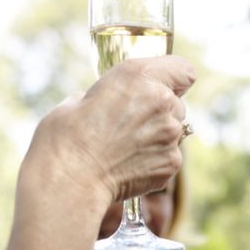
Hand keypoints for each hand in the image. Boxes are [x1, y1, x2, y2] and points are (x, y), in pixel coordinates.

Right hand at [22, 56, 195, 215]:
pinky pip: (170, 156)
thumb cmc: (66, 138)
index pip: (184, 70)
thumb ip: (106, 95)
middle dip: (158, 111)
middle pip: (176, 103)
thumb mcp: (80, 98)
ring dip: (156, 136)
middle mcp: (162, 101)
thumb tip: (108, 102)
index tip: (163, 85)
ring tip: (125, 148)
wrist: (70, 179)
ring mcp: (170, 134)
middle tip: (128, 124)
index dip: (175, 78)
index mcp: (139, 76)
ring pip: (173, 131)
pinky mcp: (172, 162)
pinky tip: (129, 165)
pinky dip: (155, 160)